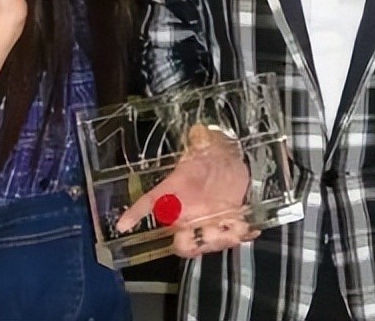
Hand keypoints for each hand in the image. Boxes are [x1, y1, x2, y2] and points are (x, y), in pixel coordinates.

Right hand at [116, 123, 257, 257]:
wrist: (226, 161)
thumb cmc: (206, 156)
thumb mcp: (201, 145)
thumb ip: (198, 140)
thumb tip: (199, 130)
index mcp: (174, 194)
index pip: (149, 203)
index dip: (135, 213)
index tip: (123, 224)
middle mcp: (187, 214)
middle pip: (181, 242)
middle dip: (190, 245)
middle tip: (204, 235)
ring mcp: (207, 222)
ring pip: (208, 244)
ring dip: (220, 241)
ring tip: (234, 229)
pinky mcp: (228, 223)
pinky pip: (233, 236)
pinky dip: (242, 235)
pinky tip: (252, 228)